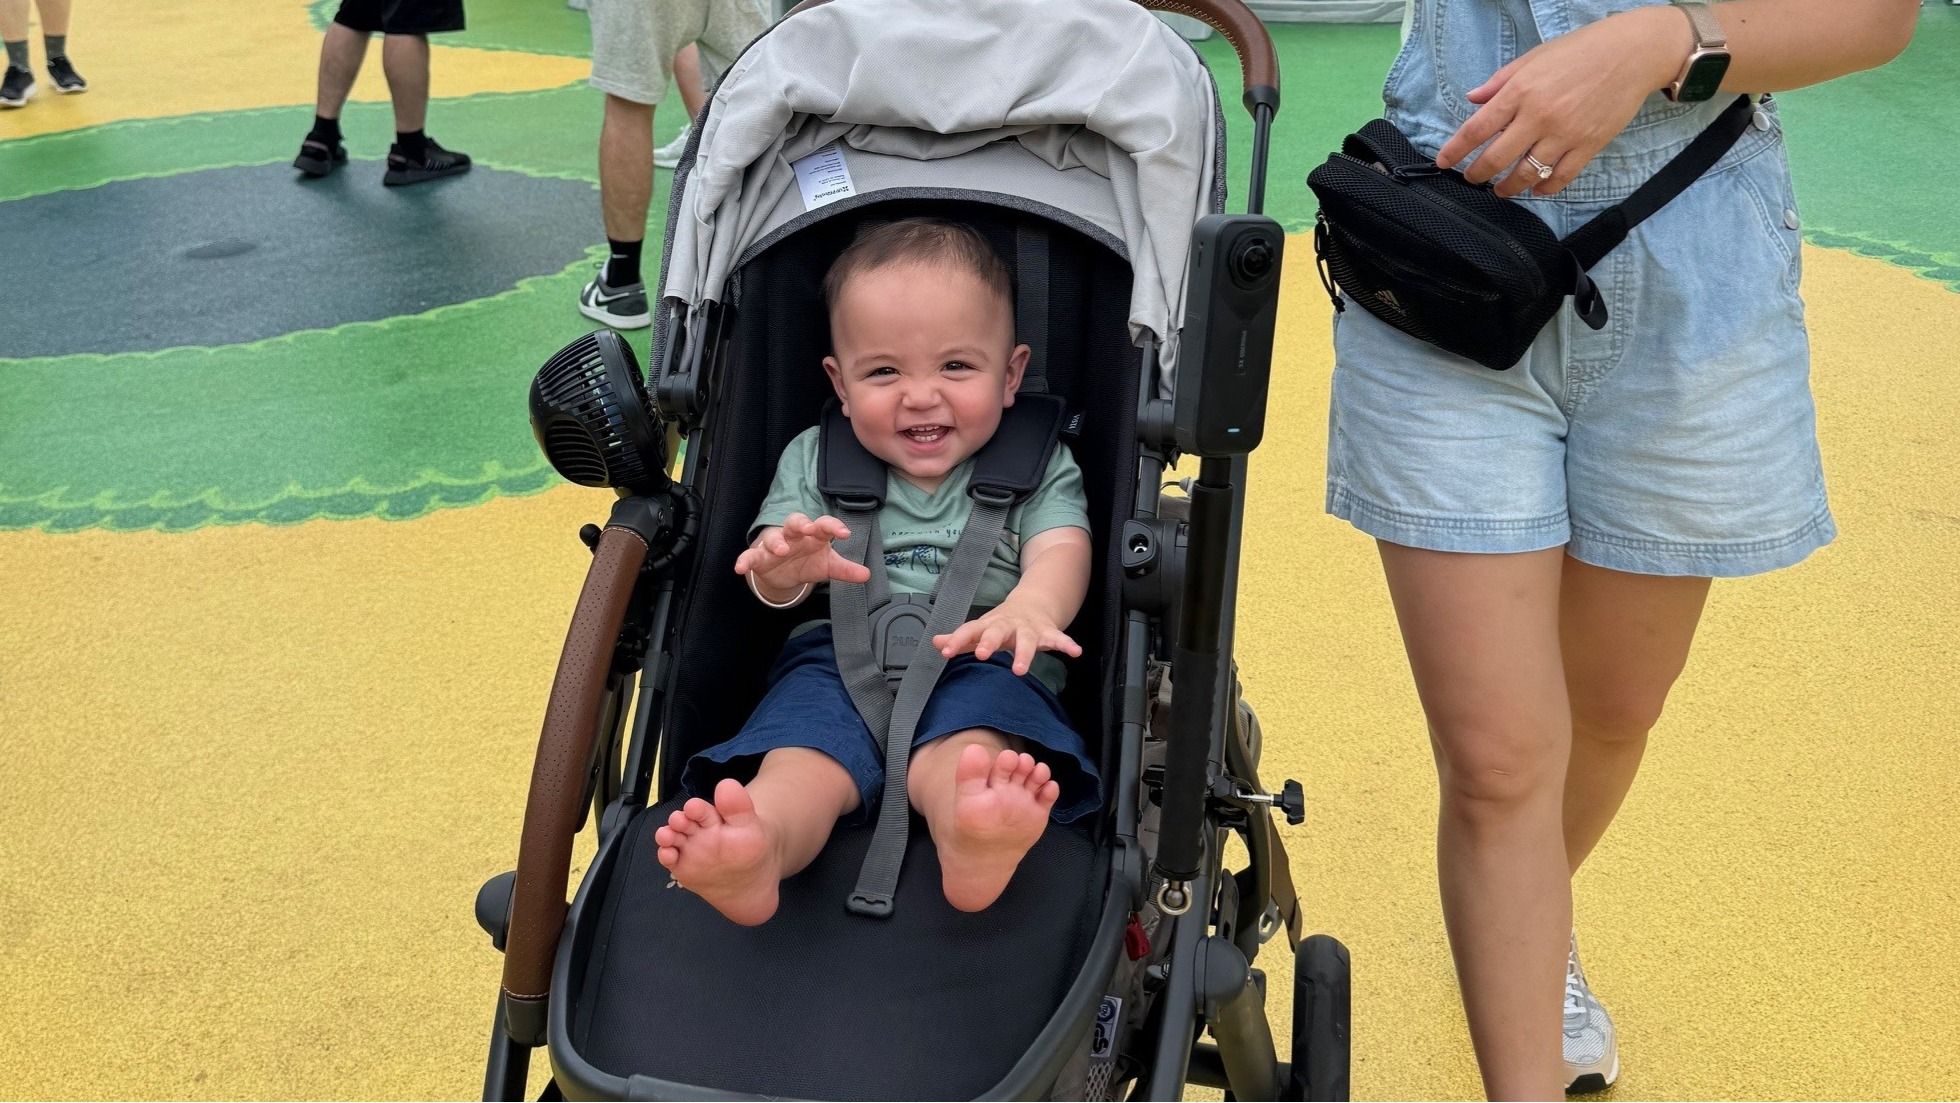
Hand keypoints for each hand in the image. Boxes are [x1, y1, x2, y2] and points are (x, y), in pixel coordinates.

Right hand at [733, 513, 872, 596]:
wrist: (784, 573)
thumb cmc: (808, 561)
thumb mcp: (827, 566)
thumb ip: (845, 569)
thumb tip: (867, 575)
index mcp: (814, 534)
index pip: (824, 525)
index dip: (834, 527)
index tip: (845, 533)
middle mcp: (794, 535)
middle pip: (796, 521)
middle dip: (801, 523)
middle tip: (809, 529)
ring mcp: (775, 544)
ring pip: (773, 536)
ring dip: (776, 541)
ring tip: (781, 550)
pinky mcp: (758, 556)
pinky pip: (750, 555)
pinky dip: (744, 560)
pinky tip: (740, 567)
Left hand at [933, 602, 1081, 677]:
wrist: (1032, 603)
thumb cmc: (1000, 624)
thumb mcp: (980, 629)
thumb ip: (959, 638)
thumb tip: (933, 642)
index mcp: (989, 625)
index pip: (969, 631)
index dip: (957, 641)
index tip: (945, 652)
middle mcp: (1007, 625)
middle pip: (997, 632)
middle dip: (990, 643)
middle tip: (983, 655)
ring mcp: (1028, 628)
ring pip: (1027, 640)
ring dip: (1024, 654)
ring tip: (1021, 670)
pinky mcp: (1047, 632)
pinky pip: (1059, 638)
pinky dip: (1067, 644)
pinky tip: (1075, 652)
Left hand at [1435, 5, 1688, 197]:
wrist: (1633, 53)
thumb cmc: (1581, 50)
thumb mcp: (1534, 57)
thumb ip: (1500, 81)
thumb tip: (1472, 99)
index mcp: (1520, 91)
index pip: (1477, 128)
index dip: (1455, 149)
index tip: (1443, 161)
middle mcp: (1539, 116)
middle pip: (1496, 158)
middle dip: (1477, 174)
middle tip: (1472, 178)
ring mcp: (1565, 134)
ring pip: (1526, 174)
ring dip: (1508, 187)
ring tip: (1500, 189)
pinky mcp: (1589, 146)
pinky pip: (1560, 178)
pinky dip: (1544, 188)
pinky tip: (1536, 188)